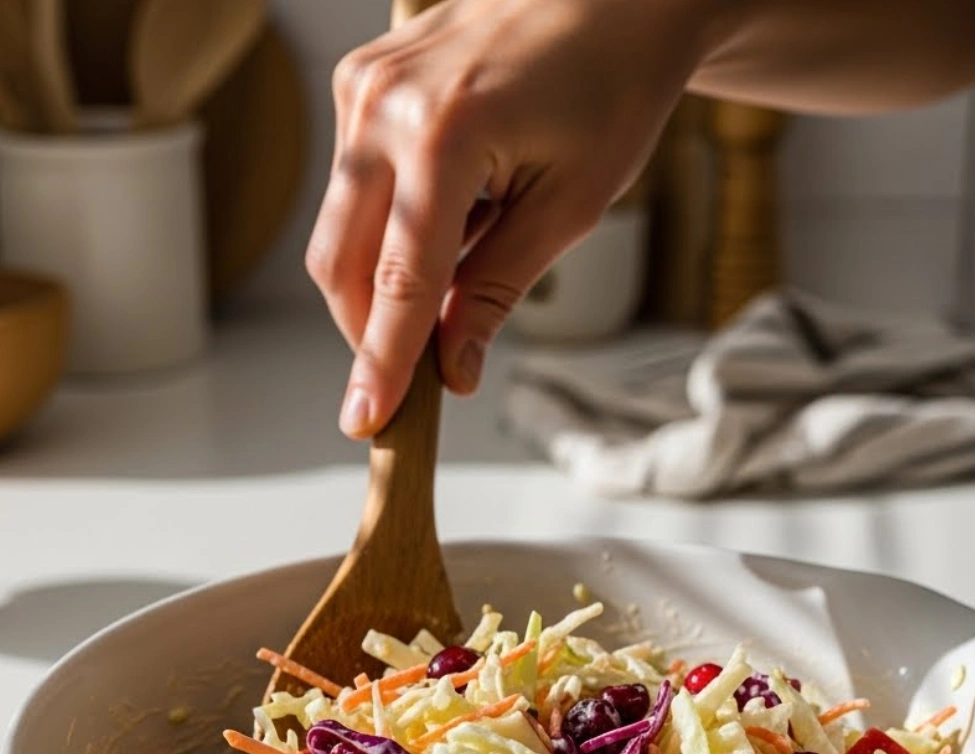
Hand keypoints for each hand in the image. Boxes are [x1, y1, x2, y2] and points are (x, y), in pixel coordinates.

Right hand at [306, 0, 717, 437]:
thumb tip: (450, 370)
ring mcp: (362, 86)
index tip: (366, 422)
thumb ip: (496, 292)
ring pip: (338, 229)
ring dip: (380, 282)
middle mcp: (382, 105)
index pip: (397, 283)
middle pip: (338, 263)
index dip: (381, 364)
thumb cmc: (609, 90)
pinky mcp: (361, 82)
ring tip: (460, 276)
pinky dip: (387, 230)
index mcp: (441, 136)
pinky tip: (450, 221)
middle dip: (369, 333)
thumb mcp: (567, 209)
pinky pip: (353, 186)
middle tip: (412, 384)